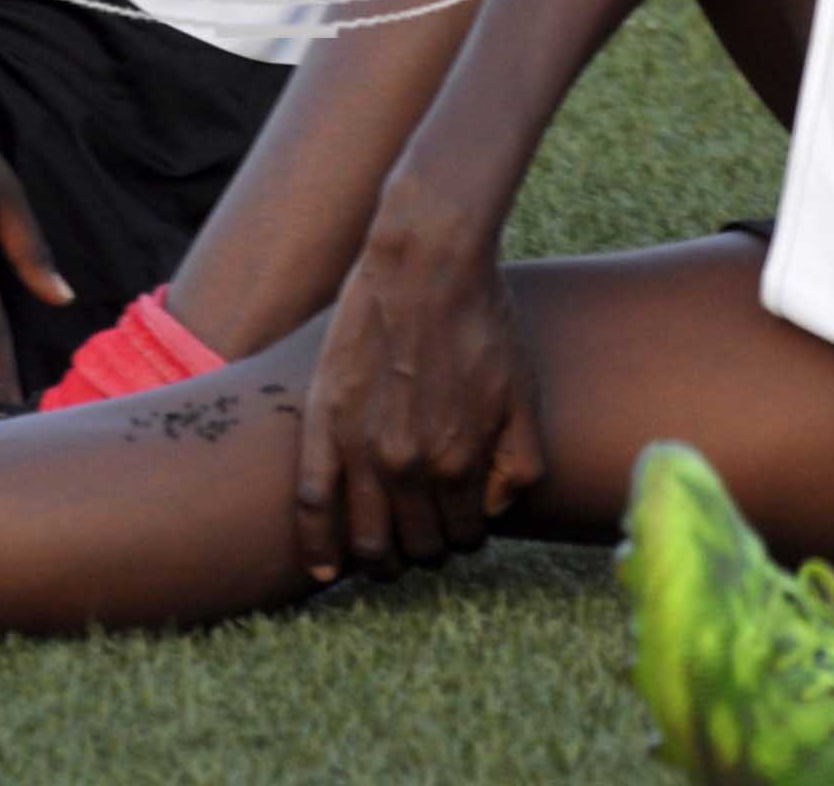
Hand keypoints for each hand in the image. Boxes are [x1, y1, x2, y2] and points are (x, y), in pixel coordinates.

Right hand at [289, 196, 538, 584]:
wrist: (427, 260)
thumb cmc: (481, 319)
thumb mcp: (522, 395)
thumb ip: (518, 464)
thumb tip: (495, 513)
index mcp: (462, 461)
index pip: (464, 535)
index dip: (465, 533)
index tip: (460, 520)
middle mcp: (411, 466)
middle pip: (415, 545)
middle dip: (424, 547)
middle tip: (423, 531)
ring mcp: (362, 447)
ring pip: (365, 539)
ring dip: (377, 558)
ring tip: (380, 554)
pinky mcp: (323, 422)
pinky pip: (311, 502)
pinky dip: (315, 545)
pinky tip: (321, 572)